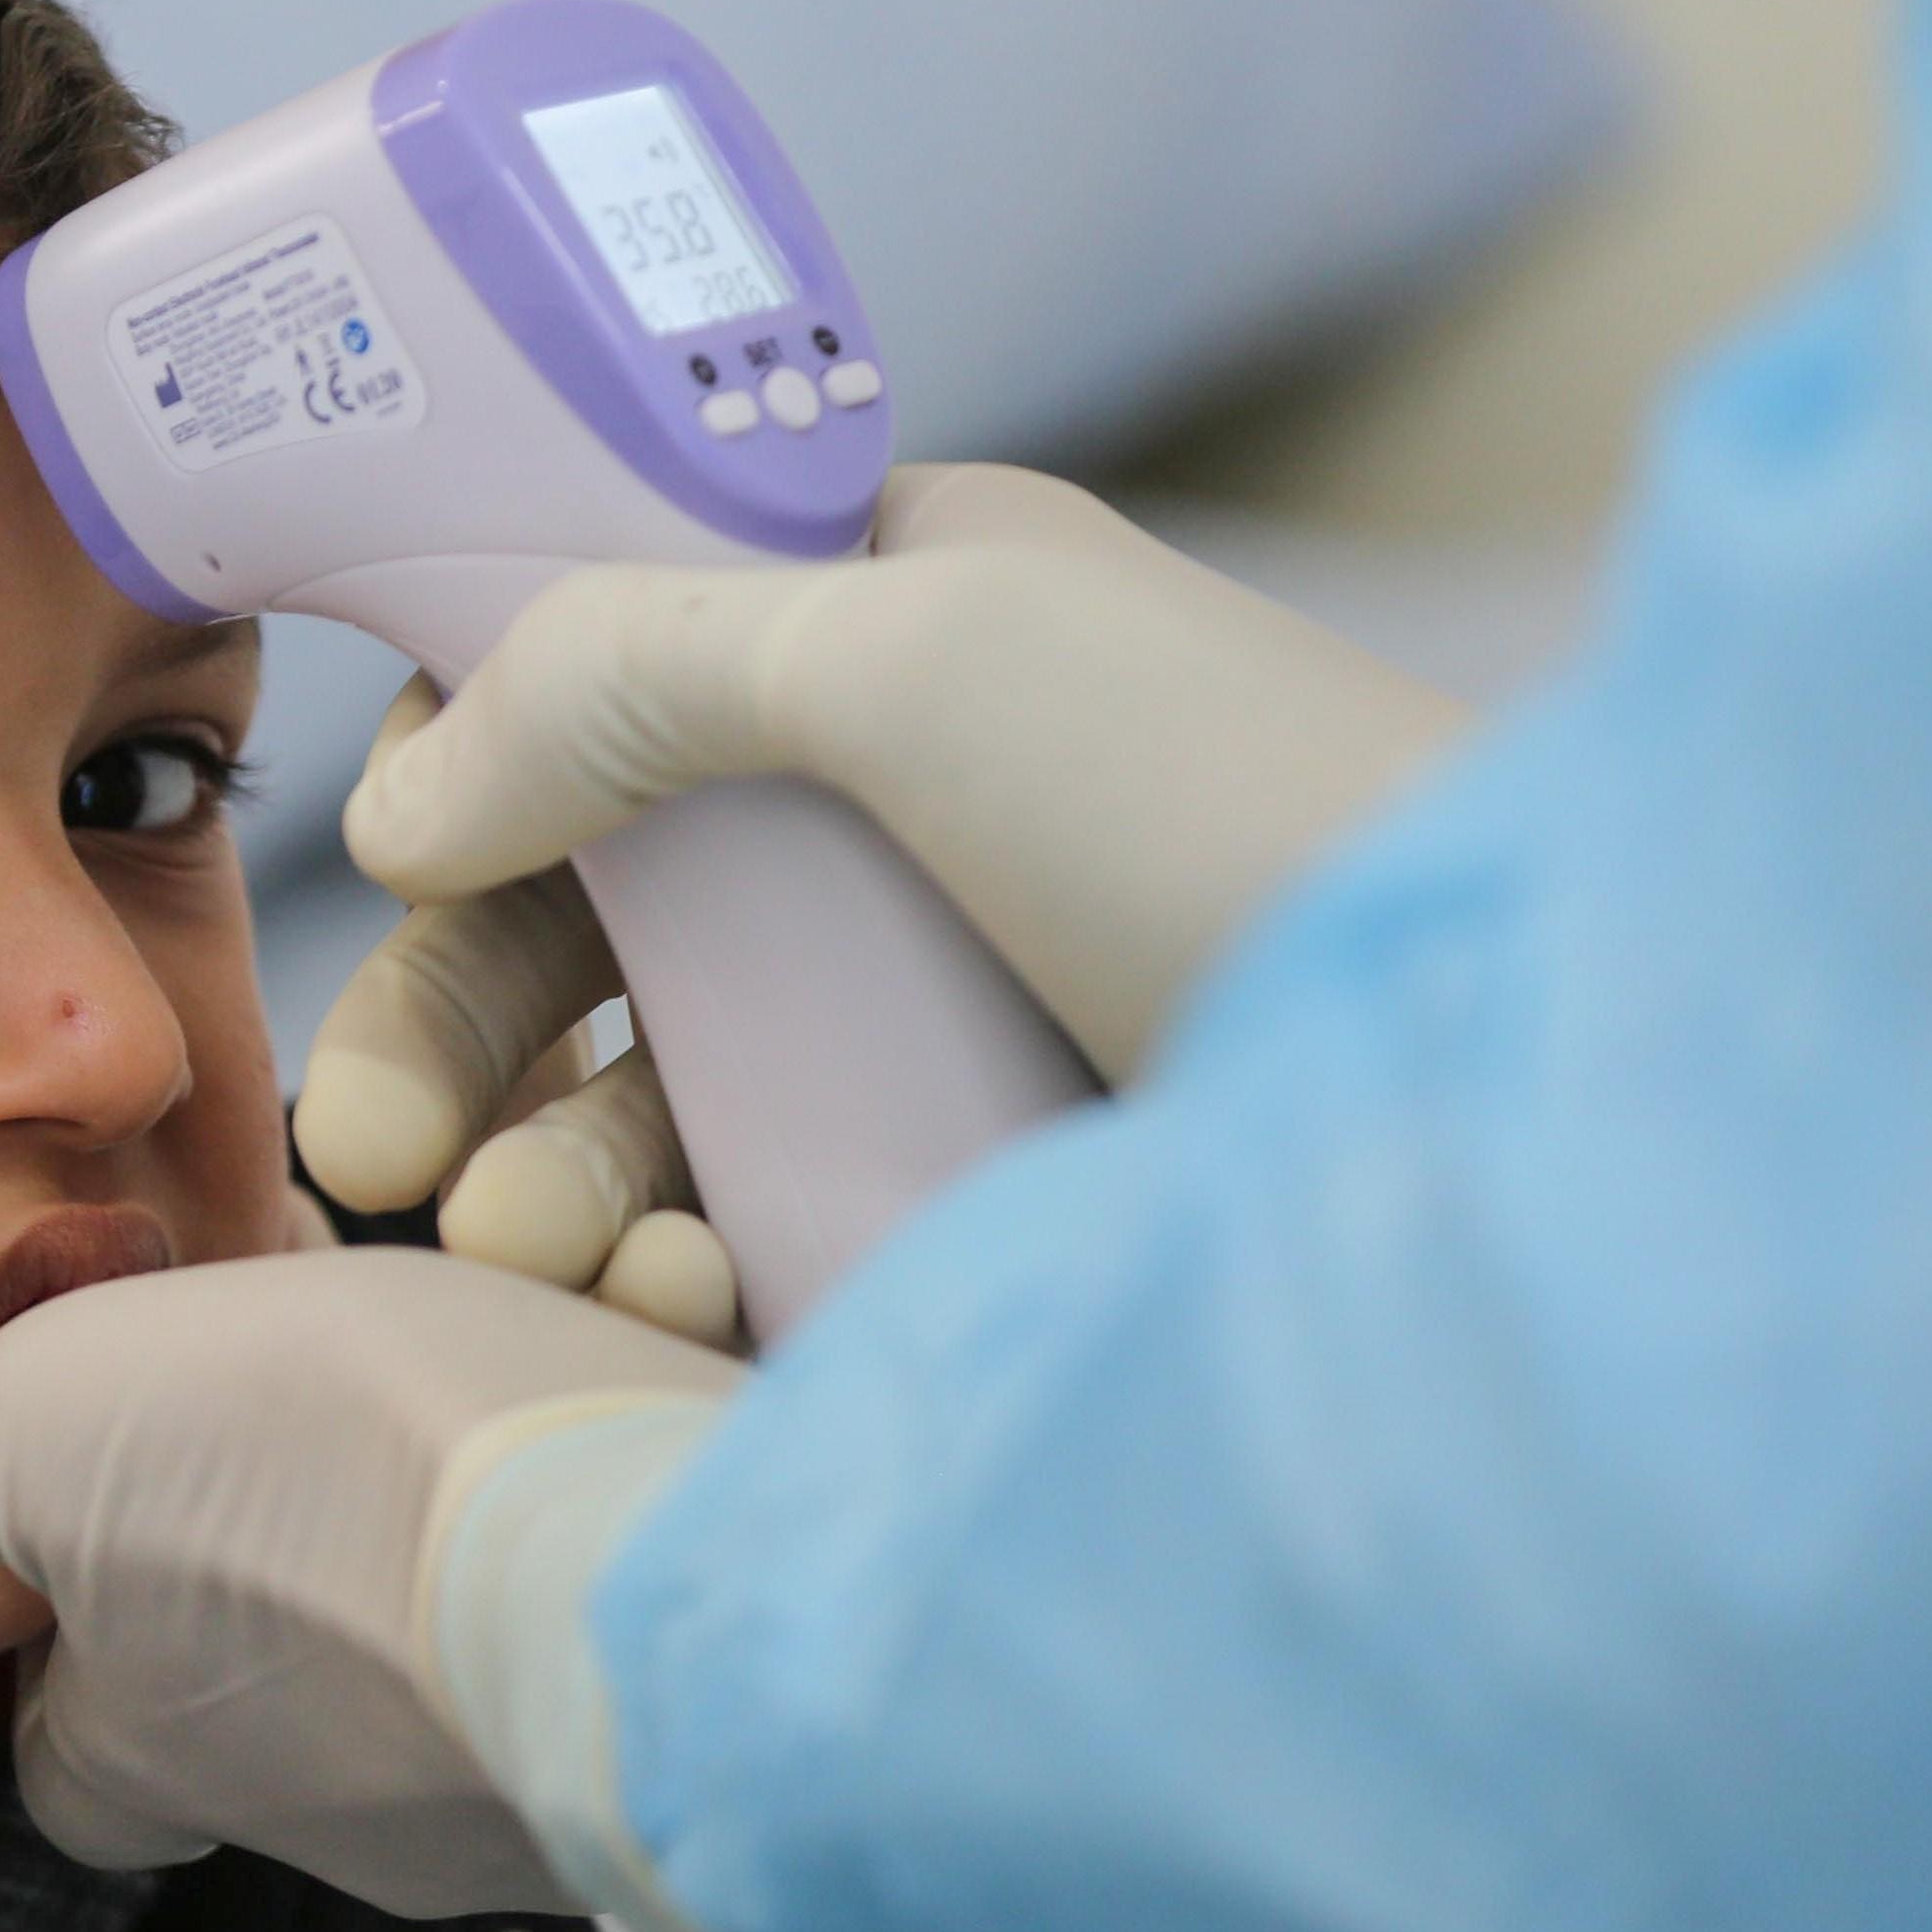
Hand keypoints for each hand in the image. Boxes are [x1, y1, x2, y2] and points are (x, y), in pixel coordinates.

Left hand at [0, 1246, 741, 1916]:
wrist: (673, 1573)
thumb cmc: (320, 1499)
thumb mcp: (26, 1431)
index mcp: (155, 1751)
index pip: (59, 1746)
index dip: (49, 1637)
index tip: (74, 1511)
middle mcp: (333, 1807)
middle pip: (255, 1693)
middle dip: (267, 1568)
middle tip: (299, 1401)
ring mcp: (523, 1784)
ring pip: (441, 1643)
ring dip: (445, 1526)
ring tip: (472, 1375)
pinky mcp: (687, 1712)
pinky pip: (611, 1595)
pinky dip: (603, 1508)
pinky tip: (624, 1410)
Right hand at [294, 464, 1466, 1315]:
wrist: (1556, 1107)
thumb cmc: (1249, 817)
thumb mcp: (923, 660)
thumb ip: (632, 672)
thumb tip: (401, 795)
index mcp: (910, 630)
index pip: (609, 671)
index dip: (472, 765)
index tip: (388, 871)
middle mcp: (922, 821)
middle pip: (605, 915)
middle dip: (468, 1027)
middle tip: (376, 1153)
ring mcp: (958, 1026)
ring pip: (667, 1094)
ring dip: (556, 1172)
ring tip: (537, 1255)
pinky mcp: (988, 1210)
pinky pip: (768, 1230)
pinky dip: (681, 1269)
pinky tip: (678, 1301)